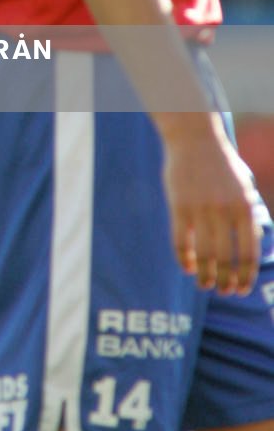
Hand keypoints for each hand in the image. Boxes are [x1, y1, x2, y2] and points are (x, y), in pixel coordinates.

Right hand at [160, 112, 261, 295]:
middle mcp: (225, 210)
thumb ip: (247, 212)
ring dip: (206, 276)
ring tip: (205, 286)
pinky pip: (181, 241)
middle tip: (223, 292)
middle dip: (226, 282)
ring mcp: (201, 208)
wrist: (194, 137)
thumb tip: (251, 243)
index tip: (240, 290)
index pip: (248, 252)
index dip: (245, 276)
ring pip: (205, 254)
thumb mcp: (244, 185)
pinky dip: (184, 259)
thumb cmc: (221, 163)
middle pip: (227, 258)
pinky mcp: (179, 206)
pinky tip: (188, 268)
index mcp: (245, 207)